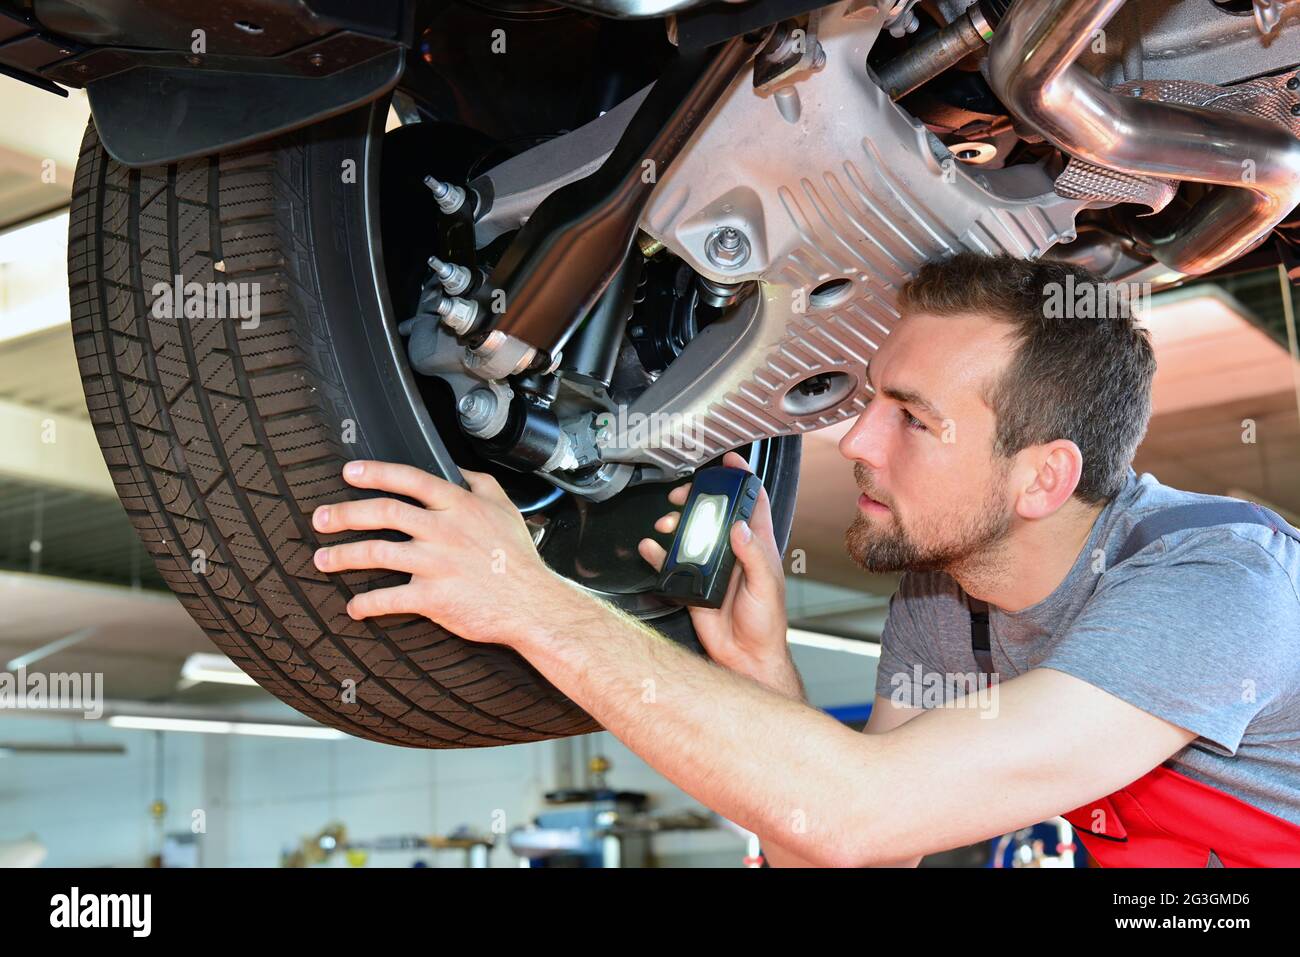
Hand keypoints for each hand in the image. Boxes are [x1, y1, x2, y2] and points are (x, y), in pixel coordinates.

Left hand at [310, 460, 578, 646]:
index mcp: (459, 506)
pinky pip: (389, 598)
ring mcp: (436, 564)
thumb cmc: (519, 559)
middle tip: (321, 518)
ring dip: (343, 556)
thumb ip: (480, 484)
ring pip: (377, 553)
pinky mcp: (433, 597)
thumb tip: (459, 469)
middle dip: (345, 513)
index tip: (349, 473)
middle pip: (383, 513)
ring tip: (323, 559)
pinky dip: (366, 604)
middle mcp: (443, 531)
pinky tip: (354, 607)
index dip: (375, 473)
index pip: (410, 480)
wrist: (532, 604)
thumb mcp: (506, 509)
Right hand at [637, 451, 799, 697]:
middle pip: (714, 512)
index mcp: (756, 546)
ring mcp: (711, 565)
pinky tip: (650, 548)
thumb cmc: (766, 624)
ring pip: (690, 533)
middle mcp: (733, 551)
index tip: (731, 461)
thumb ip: (753, 555)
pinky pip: (670, 563)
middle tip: (685, 494)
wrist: (747, 657)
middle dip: (699, 497)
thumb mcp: (766, 586)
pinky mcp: (692, 583)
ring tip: (667, 522)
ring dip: (675, 523)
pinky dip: (656, 554)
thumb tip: (739, 526)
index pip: (752, 503)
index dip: (744, 479)